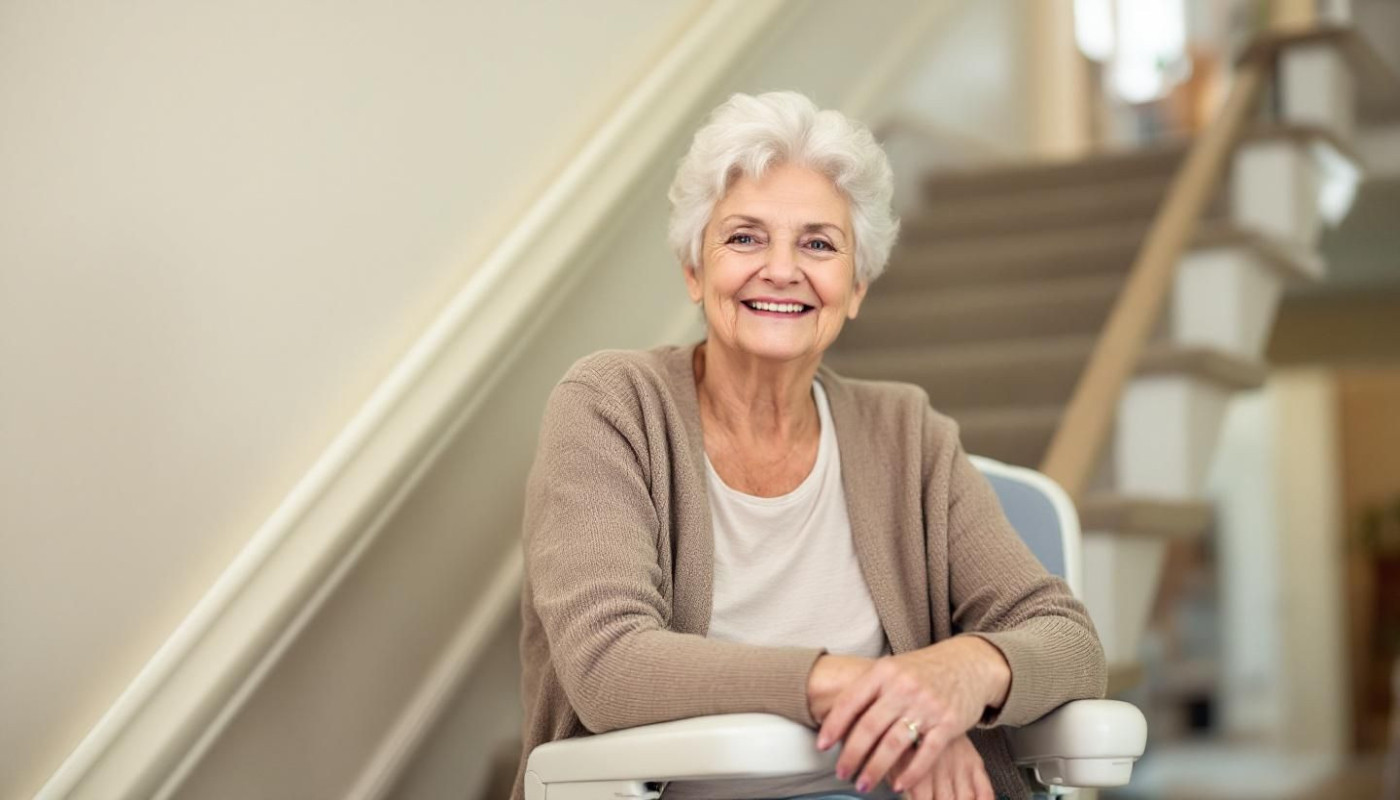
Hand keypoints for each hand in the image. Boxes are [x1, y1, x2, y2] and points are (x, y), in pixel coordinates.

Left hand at [815, 636, 1009, 793]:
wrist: (969, 663)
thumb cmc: (924, 670)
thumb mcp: (893, 669)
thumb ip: (869, 690)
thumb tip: (836, 718)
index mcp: (884, 672)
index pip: (851, 702)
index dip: (833, 726)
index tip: (822, 746)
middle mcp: (903, 687)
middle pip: (869, 728)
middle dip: (851, 755)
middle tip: (841, 773)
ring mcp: (927, 705)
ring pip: (893, 744)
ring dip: (875, 769)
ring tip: (864, 784)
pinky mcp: (948, 723)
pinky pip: (925, 754)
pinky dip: (910, 774)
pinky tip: (899, 786)